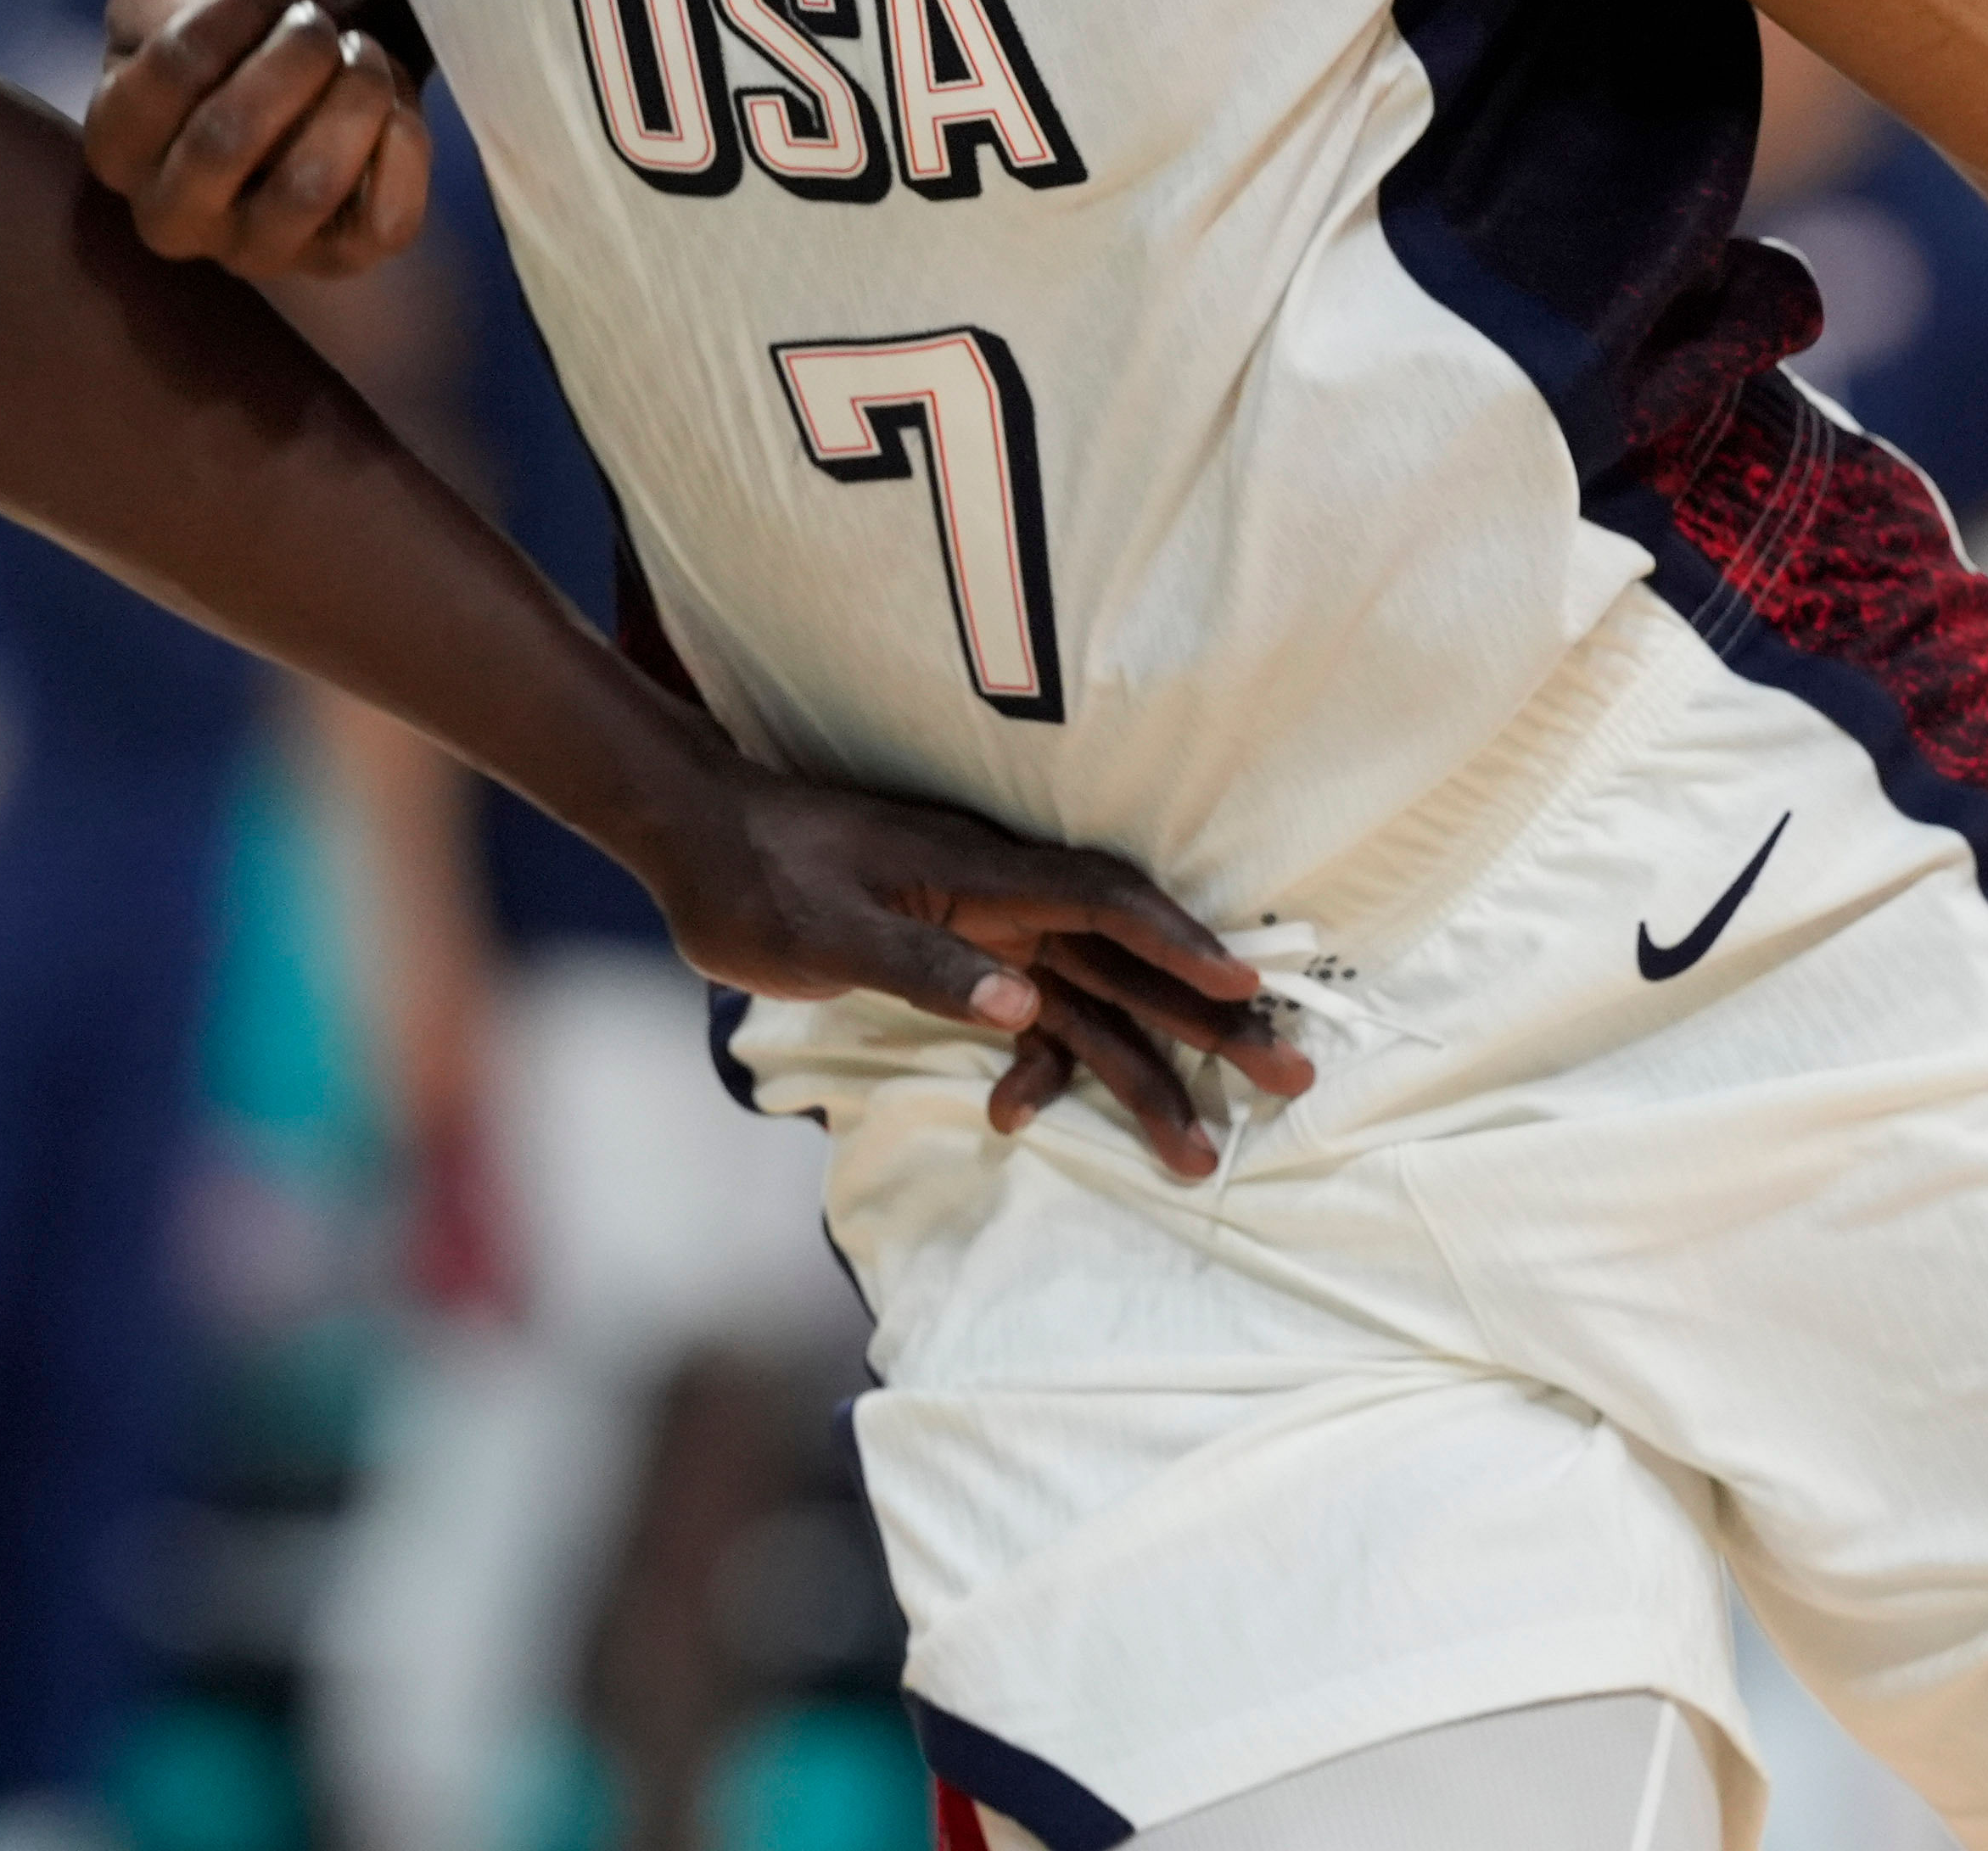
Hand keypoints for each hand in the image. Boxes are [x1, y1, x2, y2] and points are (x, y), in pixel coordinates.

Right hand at [89, 0, 430, 279]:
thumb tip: (264, 5)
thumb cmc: (228, 25)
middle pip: (228, 137)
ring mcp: (253, 251)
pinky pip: (386, 217)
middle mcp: (170, 218)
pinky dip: (406, 140)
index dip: (240, 6)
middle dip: (296, 53)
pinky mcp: (338, 261)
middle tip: (319, 21)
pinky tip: (391, 105)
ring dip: (355, 92)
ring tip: (363, 53)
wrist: (303, 64)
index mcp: (115, 146)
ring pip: (310, 183)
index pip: (173, 68)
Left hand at [650, 768, 1314, 1177]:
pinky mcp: (955, 958)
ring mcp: (984, 931)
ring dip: (1147, 1070)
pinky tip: (1015, 1115)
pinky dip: (1038, 1066)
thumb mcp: (824, 930)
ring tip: (1198, 1150)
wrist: (693, 837)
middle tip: (1293, 1071)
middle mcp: (1001, 901)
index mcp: (981, 876)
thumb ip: (923, 967)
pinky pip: (1026, 1016)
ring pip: (1090, 1002)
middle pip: (1126, 962)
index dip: (1178, 945)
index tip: (1248, 989)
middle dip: (1210, 1020)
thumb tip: (1022, 1004)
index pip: (1103, 905)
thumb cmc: (754, 876)